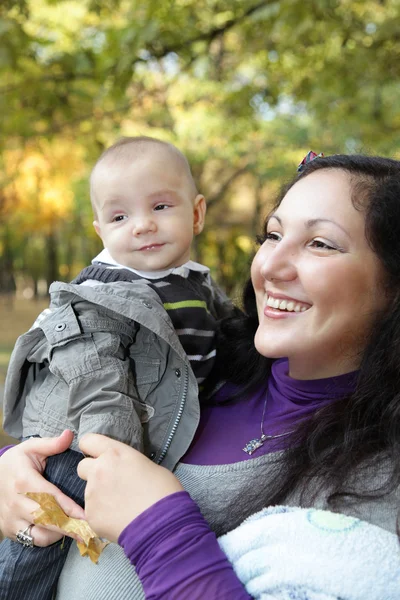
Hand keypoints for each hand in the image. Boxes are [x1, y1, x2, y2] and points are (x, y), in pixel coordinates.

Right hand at [0, 430, 84, 545]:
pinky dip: (47, 538)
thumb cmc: (16, 461)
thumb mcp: (31, 448)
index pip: (50, 498)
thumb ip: (52, 443)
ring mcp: (11, 519)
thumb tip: (70, 435)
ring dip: (60, 534)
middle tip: (88, 530)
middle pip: (46, 519)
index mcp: (23, 481)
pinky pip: (31, 540)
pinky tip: (61, 532)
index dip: (69, 508)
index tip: (86, 515)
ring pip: (39, 535)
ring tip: (78, 530)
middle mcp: (16, 503)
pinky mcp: (9, 530)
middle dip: (69, 526)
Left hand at [78, 434, 183, 541]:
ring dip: (99, 495)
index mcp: (115, 453)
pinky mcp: (91, 515)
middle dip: (92, 473)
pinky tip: (118, 518)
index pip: (88, 441)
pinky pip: (92, 511)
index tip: (97, 455)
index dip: (91, 448)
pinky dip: (102, 514)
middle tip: (109, 483)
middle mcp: (99, 470)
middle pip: (82, 467)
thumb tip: (124, 469)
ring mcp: (92, 493)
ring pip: (88, 491)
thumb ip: (127, 462)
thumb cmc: (162, 492)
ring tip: (120, 505)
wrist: (162, 525)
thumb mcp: (147, 464)